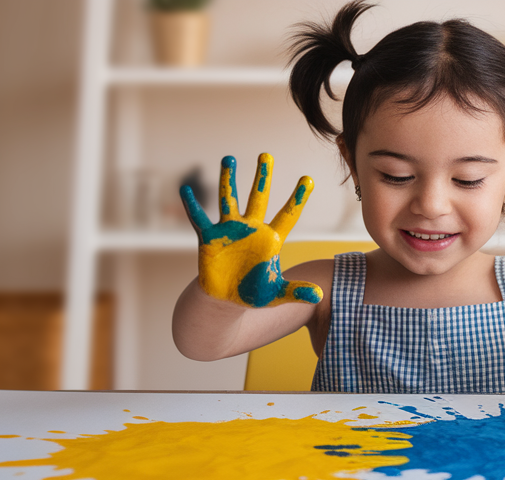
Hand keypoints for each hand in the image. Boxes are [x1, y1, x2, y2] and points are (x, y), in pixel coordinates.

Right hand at [179, 153, 320, 307]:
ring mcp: (229, 231)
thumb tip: (319, 296)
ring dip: (227, 180)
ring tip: (229, 158)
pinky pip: (199, 218)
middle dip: (262, 177)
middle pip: (258, 198)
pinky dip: (191, 205)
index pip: (287, 215)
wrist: (226, 301)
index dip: (297, 198)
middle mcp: (250, 229)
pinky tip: (185, 190)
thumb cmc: (253, 294)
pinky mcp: (209, 238)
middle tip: (266, 155)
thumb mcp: (276, 294)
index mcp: (269, 239)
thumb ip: (296, 291)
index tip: (308, 178)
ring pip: (228, 200)